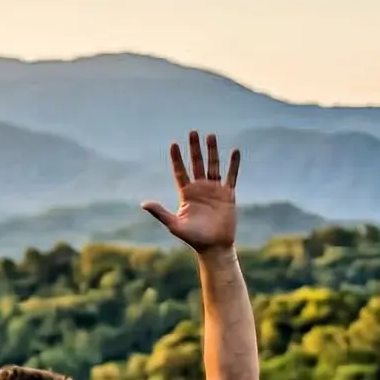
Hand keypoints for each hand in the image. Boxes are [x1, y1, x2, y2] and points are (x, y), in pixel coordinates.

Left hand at [142, 130, 240, 254]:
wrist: (214, 247)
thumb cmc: (194, 238)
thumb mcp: (174, 225)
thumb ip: (160, 213)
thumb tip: (143, 204)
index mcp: (187, 194)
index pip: (180, 172)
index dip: (177, 159)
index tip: (173, 144)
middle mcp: (200, 188)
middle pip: (196, 163)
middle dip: (194, 148)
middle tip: (193, 132)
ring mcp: (214, 190)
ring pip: (213, 165)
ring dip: (212, 151)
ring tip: (210, 135)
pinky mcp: (228, 194)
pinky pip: (231, 176)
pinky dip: (233, 164)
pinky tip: (235, 150)